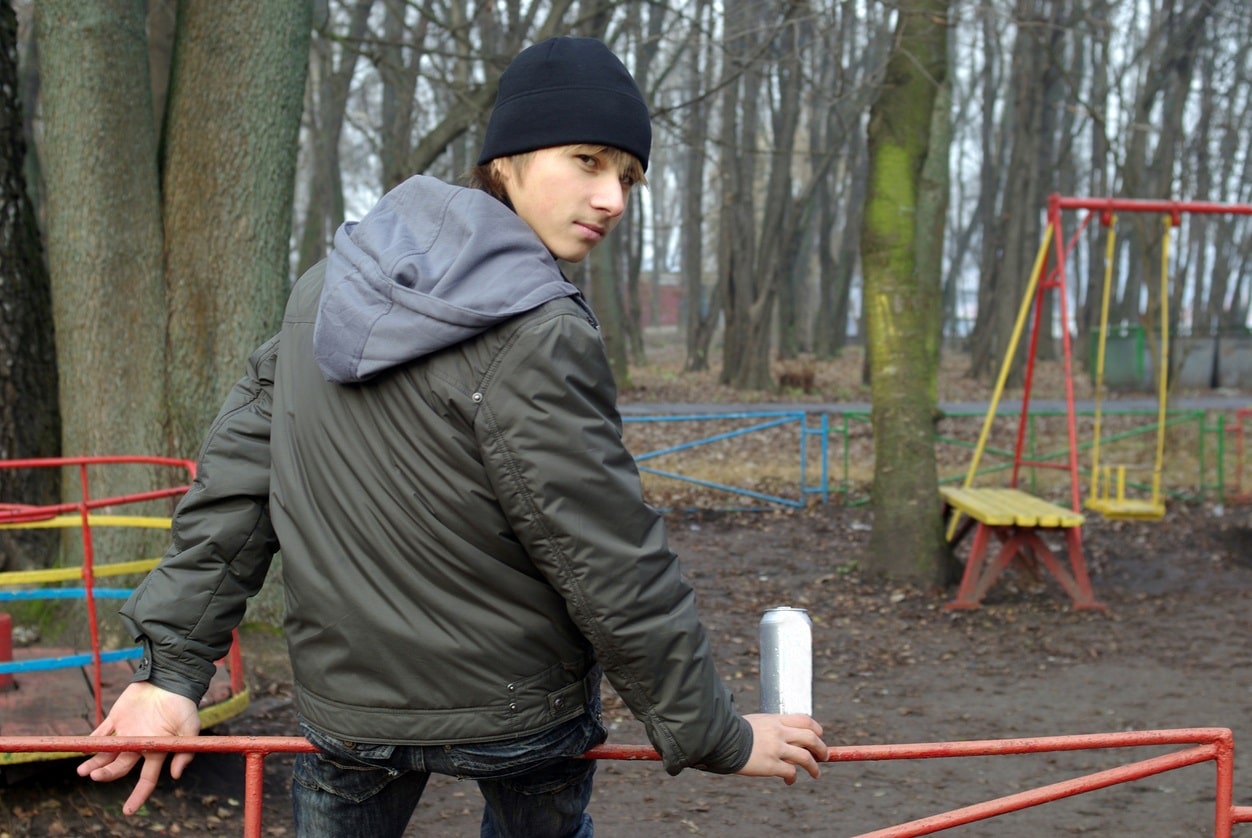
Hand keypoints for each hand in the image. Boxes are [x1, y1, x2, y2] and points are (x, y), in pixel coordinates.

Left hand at [76, 681, 200, 814]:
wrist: (170, 678)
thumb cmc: (184, 704)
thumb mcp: (190, 728)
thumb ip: (185, 751)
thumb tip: (176, 775)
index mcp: (156, 750)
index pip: (147, 779)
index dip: (138, 795)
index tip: (128, 810)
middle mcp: (139, 744)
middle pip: (120, 766)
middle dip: (106, 774)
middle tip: (95, 776)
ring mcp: (126, 732)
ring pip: (106, 753)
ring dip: (93, 763)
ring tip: (82, 771)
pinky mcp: (116, 718)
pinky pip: (100, 732)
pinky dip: (90, 741)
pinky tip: (83, 749)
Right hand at [737, 713, 827, 783]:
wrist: (720, 739)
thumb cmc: (733, 732)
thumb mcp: (755, 722)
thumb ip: (771, 727)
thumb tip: (782, 736)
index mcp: (775, 720)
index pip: (804, 720)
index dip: (816, 729)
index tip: (819, 736)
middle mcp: (779, 732)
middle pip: (811, 738)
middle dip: (822, 748)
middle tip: (824, 756)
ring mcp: (776, 748)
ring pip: (805, 757)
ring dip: (814, 767)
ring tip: (816, 774)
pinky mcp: (770, 764)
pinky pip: (790, 772)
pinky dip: (793, 777)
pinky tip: (789, 781)